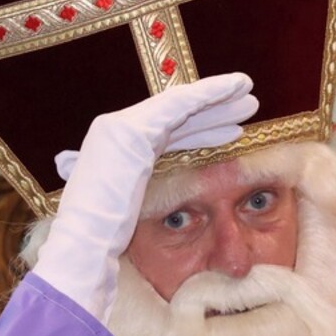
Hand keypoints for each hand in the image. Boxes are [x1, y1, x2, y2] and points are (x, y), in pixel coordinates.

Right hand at [33, 73, 257, 321]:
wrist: (85, 246)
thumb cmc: (109, 239)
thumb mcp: (137, 206)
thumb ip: (154, 186)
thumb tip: (177, 190)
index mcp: (119, 150)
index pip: (168, 133)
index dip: (203, 128)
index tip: (234, 129)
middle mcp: (117, 132)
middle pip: (177, 118)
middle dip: (215, 111)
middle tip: (248, 105)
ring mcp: (122, 128)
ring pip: (181, 106)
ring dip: (218, 99)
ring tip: (250, 99)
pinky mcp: (131, 130)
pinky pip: (177, 105)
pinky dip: (205, 94)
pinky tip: (230, 89)